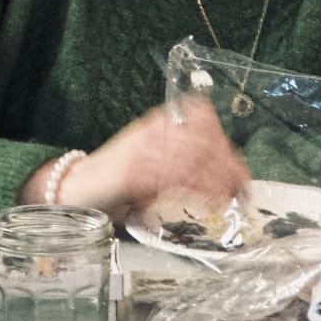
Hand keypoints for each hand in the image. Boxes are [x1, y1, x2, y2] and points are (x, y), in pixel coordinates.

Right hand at [43, 97, 248, 219]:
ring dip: (218, 179)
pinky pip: (176, 178)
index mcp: (157, 123)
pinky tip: (212, 201)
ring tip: (233, 197)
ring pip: (194, 159)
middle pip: (202, 140)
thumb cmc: (116, 178)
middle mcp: (152, 130)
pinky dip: (200, 190)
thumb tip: (221, 172)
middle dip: (228, 164)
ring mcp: (143, 150)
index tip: (239, 164)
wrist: (77, 187)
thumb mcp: (152, 162)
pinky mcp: (135, 172)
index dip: (223, 140)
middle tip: (244, 187)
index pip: (200, 119)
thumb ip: (181, 162)